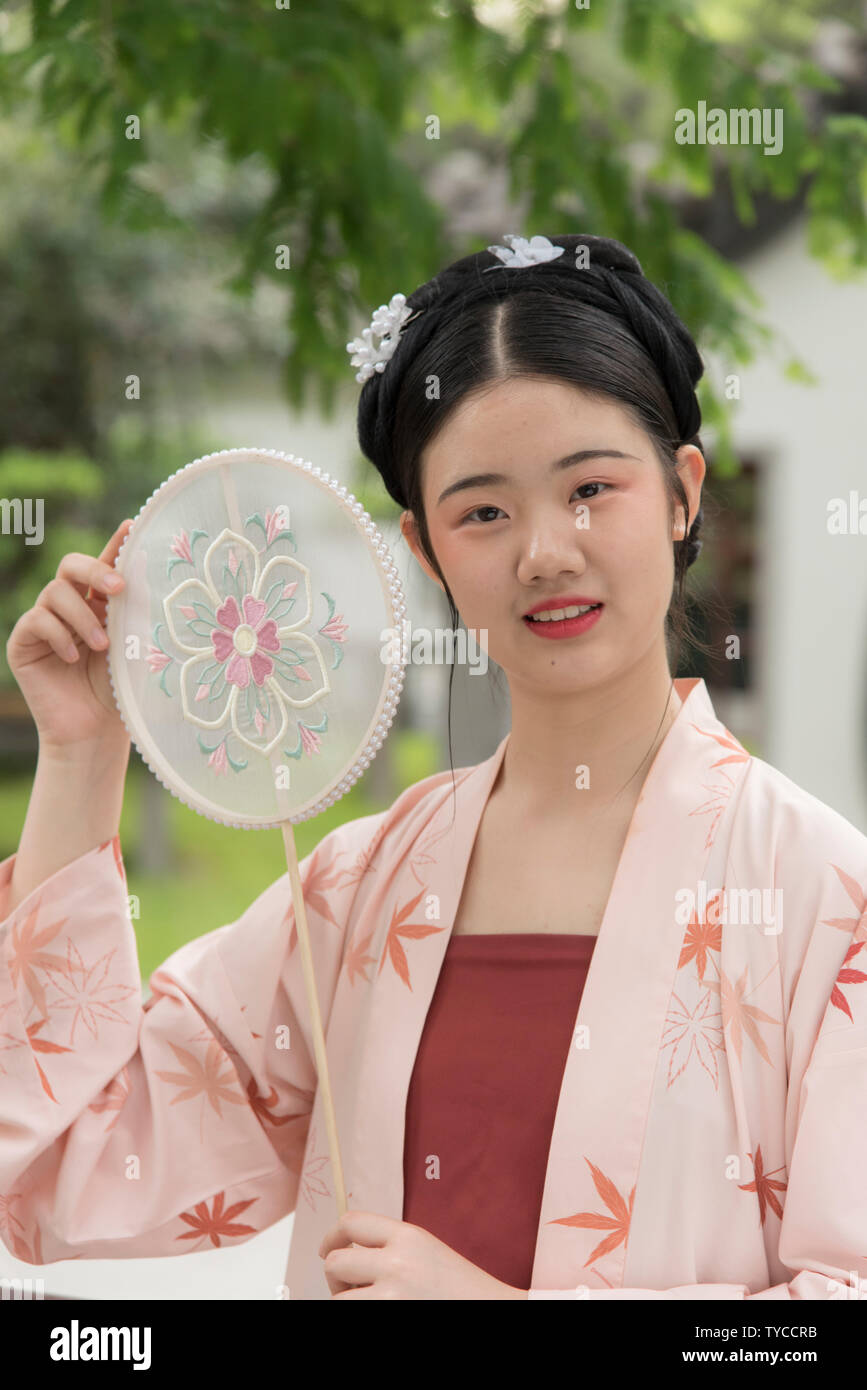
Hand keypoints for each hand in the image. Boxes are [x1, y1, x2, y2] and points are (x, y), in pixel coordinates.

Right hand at [6, 519, 132, 750]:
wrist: (94, 733)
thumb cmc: (119, 693)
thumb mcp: (131, 647)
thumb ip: (134, 611)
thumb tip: (148, 568)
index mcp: (98, 605)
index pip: (104, 566)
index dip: (115, 544)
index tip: (133, 526)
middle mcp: (69, 608)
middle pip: (72, 566)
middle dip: (96, 570)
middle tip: (119, 588)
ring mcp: (43, 623)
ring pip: (55, 592)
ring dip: (82, 616)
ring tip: (102, 645)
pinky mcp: (23, 643)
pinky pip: (36, 620)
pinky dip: (58, 634)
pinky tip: (74, 657)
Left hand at [318, 1210, 527, 1299]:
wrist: (488, 1308)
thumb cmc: (457, 1284)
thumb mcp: (424, 1249)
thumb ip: (390, 1244)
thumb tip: (346, 1248)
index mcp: (407, 1235)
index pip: (351, 1222)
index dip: (332, 1236)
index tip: (327, 1250)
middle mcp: (397, 1262)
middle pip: (337, 1262)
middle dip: (334, 1276)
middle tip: (347, 1286)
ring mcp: (392, 1296)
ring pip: (339, 1298)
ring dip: (344, 1299)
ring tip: (362, 1300)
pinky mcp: (390, 1319)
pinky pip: (354, 1313)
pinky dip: (357, 1311)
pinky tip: (373, 1308)